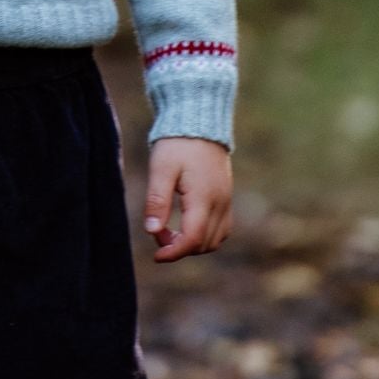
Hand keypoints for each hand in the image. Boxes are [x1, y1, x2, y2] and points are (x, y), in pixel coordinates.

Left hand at [143, 136, 231, 262]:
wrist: (198, 121)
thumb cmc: (177, 144)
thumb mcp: (161, 169)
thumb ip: (157, 201)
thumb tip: (152, 231)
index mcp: (204, 197)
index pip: (193, 239)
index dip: (174, 252)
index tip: (156, 256)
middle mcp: (220, 202)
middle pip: (204, 244)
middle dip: (180, 248)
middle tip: (158, 233)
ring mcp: (226, 200)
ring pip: (215, 240)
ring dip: (193, 244)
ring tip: (169, 230)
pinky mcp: (226, 197)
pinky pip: (222, 229)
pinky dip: (205, 236)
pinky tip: (186, 225)